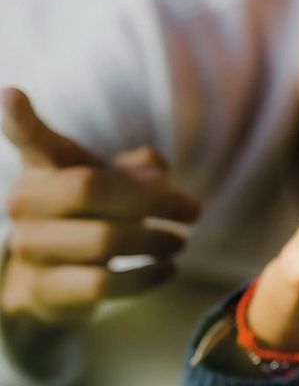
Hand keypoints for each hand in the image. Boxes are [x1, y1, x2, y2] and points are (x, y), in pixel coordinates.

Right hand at [1, 88, 199, 328]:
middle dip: (153, 200)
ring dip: (154, 241)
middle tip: (194, 211)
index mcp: (44, 166)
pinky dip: (146, 277)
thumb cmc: (94, 217)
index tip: (12, 95)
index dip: (20, 120)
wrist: (57, 283)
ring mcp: (29, 246)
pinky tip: (169, 269)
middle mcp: (26, 202)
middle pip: (90, 188)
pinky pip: (103, 284)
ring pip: (103, 240)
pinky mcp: (45, 290)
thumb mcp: (118, 186)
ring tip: (180, 242)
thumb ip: (139, 170)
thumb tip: (154, 172)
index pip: (31, 140)